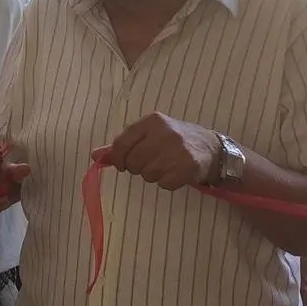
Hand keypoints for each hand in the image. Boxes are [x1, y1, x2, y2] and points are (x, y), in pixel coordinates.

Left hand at [95, 112, 219, 190]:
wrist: (212, 147)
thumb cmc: (174, 140)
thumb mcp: (149, 135)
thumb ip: (121, 144)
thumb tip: (95, 155)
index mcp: (151, 121)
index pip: (121, 144)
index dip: (118, 158)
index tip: (123, 164)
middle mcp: (164, 132)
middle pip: (134, 162)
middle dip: (139, 168)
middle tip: (151, 163)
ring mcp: (177, 149)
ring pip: (148, 174)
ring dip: (154, 175)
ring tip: (166, 166)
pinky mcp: (188, 167)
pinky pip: (165, 184)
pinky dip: (168, 183)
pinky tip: (176, 173)